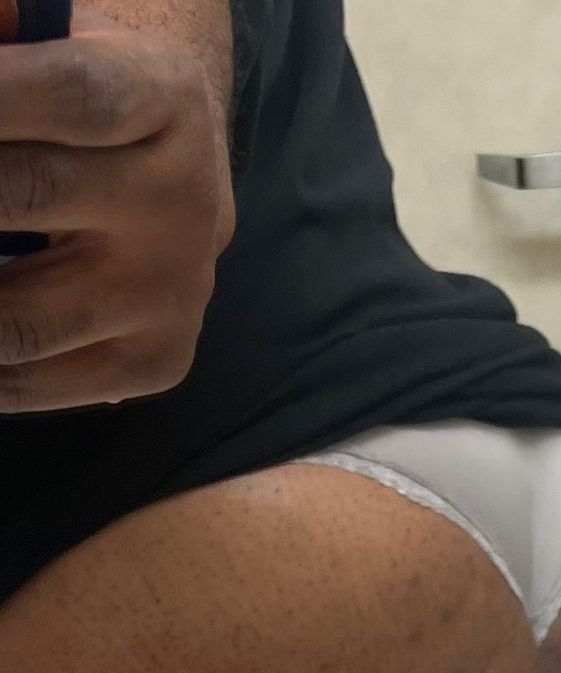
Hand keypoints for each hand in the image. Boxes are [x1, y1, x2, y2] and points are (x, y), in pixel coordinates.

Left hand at [0, 13, 235, 412]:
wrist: (184, 191)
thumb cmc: (95, 112)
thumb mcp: (60, 49)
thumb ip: (3, 42)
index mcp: (166, 101)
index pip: (73, 94)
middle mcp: (182, 206)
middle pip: (23, 194)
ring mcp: (174, 295)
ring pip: (17, 319)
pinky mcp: (161, 361)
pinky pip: (31, 383)